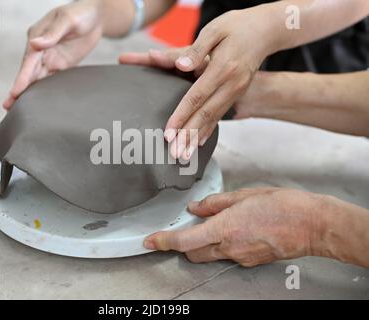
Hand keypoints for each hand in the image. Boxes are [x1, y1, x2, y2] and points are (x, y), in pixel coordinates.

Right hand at [3, 0, 102, 109]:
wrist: (96, 16)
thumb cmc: (81, 12)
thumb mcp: (68, 19)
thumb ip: (53, 33)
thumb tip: (35, 44)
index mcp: (37, 35)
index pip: (28, 60)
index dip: (22, 77)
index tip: (16, 91)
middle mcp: (40, 48)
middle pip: (28, 72)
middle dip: (19, 89)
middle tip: (8, 106)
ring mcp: (50, 57)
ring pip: (36, 78)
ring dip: (28, 93)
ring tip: (16, 109)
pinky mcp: (60, 64)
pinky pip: (50, 79)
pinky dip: (43, 91)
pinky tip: (36, 103)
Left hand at [121, 7, 276, 159]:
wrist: (267, 30)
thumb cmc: (237, 26)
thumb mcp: (215, 30)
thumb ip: (196, 50)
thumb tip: (181, 65)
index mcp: (223, 68)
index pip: (197, 97)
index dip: (181, 116)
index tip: (168, 132)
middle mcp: (232, 83)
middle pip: (205, 114)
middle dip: (188, 136)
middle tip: (175, 153)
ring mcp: (237, 90)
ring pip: (213, 119)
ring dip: (197, 138)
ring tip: (184, 155)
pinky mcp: (237, 93)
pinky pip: (221, 115)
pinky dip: (209, 130)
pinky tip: (199, 143)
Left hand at [144, 188, 326, 266]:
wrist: (313, 225)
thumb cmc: (284, 206)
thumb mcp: (244, 195)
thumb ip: (215, 203)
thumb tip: (196, 207)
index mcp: (225, 228)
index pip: (184, 240)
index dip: (163, 241)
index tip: (150, 241)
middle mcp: (229, 247)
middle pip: (193, 252)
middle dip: (183, 242)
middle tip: (186, 226)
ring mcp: (240, 257)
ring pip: (210, 254)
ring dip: (204, 242)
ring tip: (217, 223)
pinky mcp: (251, 261)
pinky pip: (227, 254)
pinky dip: (222, 244)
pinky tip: (235, 229)